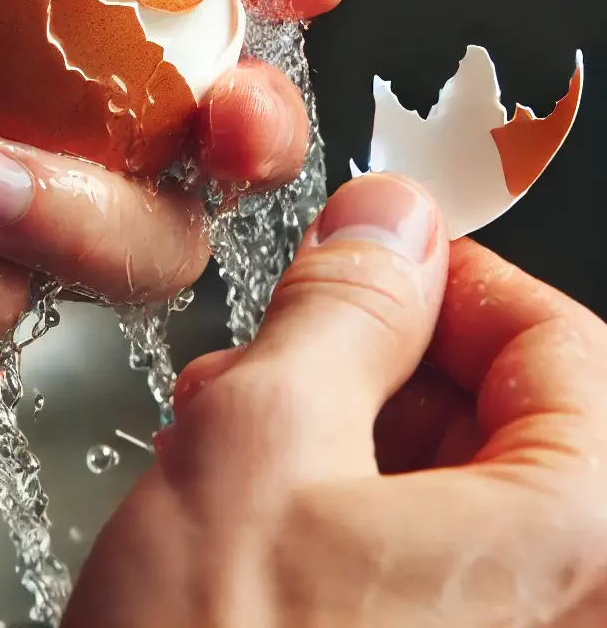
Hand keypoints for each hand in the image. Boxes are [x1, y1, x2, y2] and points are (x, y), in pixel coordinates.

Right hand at [66, 174, 606, 627]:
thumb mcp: (262, 437)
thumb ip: (342, 305)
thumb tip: (386, 218)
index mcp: (581, 545)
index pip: (561, 341)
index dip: (449, 277)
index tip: (368, 252)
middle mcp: (570, 608)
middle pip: (505, 414)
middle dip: (372, 359)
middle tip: (279, 347)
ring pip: (450, 483)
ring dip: (337, 426)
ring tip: (235, 423)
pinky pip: (418, 555)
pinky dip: (335, 502)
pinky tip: (250, 497)